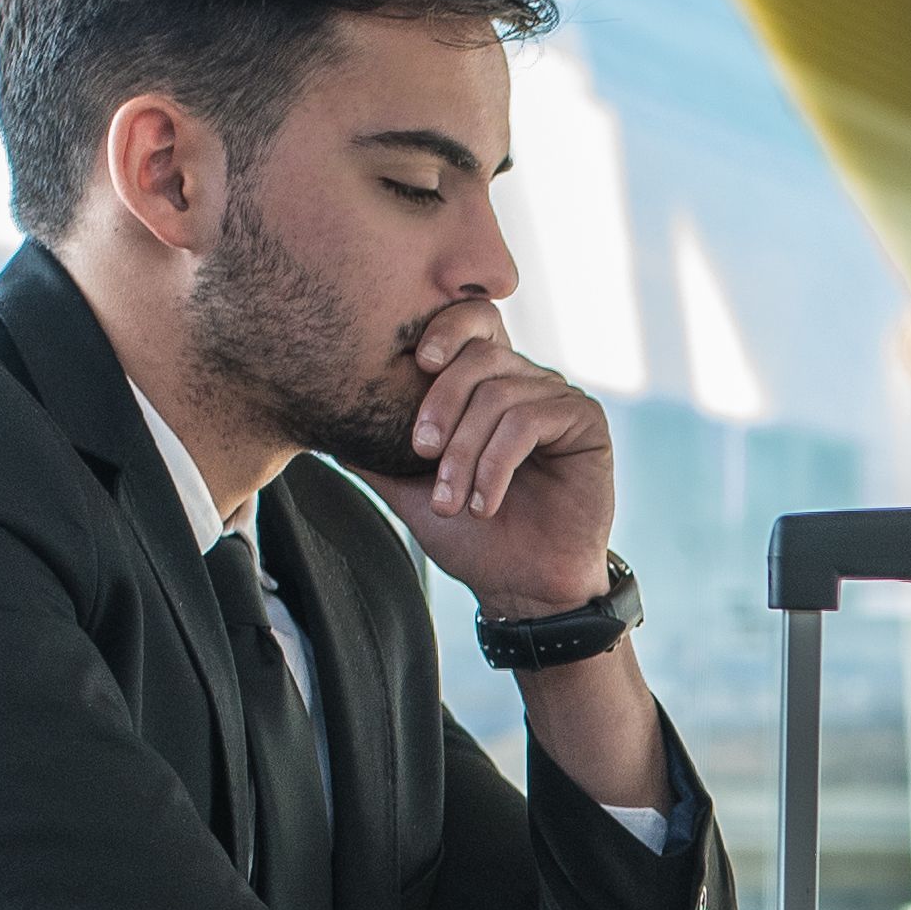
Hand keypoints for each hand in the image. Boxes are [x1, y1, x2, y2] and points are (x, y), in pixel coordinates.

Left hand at [348, 305, 615, 618]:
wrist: (522, 589)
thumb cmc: (472, 538)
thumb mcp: (410, 488)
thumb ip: (376, 450)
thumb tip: (323, 421)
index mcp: (488, 383)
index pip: (470, 320)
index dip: (443, 328)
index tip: (414, 365)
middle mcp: (527, 381)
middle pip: (478, 356)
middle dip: (439, 406)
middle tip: (420, 454)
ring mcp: (559, 398)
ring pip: (499, 396)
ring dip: (465, 453)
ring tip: (453, 500)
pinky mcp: (586, 422)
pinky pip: (530, 420)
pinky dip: (497, 465)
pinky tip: (485, 504)